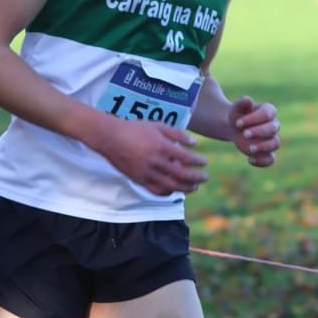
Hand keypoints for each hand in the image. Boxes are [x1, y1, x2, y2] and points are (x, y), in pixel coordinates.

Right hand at [94, 116, 208, 195]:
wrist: (111, 138)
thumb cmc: (135, 129)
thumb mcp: (158, 125)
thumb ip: (177, 134)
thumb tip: (194, 143)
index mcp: (161, 147)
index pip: (186, 158)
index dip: (198, 161)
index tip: (205, 162)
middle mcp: (155, 161)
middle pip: (182, 175)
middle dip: (196, 178)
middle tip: (205, 177)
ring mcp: (147, 172)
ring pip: (171, 186)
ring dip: (186, 188)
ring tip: (195, 187)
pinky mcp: (139, 180)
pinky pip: (157, 190)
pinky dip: (168, 192)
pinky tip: (175, 189)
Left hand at [229, 96, 279, 167]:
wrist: (235, 128)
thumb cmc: (238, 115)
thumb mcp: (236, 108)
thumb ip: (242, 103)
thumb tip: (248, 100)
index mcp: (268, 111)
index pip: (267, 114)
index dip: (253, 119)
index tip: (238, 123)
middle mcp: (273, 125)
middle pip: (272, 129)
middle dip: (259, 132)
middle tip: (244, 134)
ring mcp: (272, 139)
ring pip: (275, 144)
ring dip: (263, 147)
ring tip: (249, 149)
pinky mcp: (267, 152)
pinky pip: (271, 159)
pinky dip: (262, 162)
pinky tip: (249, 160)